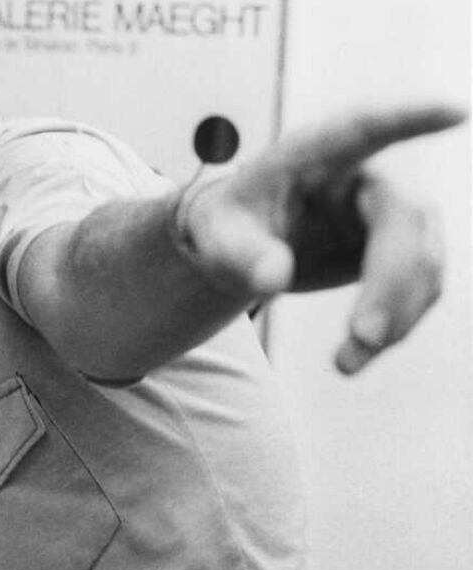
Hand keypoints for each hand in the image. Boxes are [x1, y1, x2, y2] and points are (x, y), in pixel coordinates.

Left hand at [176, 103, 465, 374]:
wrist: (240, 245)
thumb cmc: (227, 226)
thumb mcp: (216, 238)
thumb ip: (240, 254)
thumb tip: (271, 278)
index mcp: (312, 156)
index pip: (364, 128)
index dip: (410, 119)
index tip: (454, 111)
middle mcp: (361, 176)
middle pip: (401, 221)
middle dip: (390, 282)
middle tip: (363, 337)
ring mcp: (388, 211)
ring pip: (423, 260)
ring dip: (396, 316)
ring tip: (345, 363)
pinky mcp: (400, 248)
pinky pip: (420, 286)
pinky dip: (397, 323)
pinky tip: (359, 351)